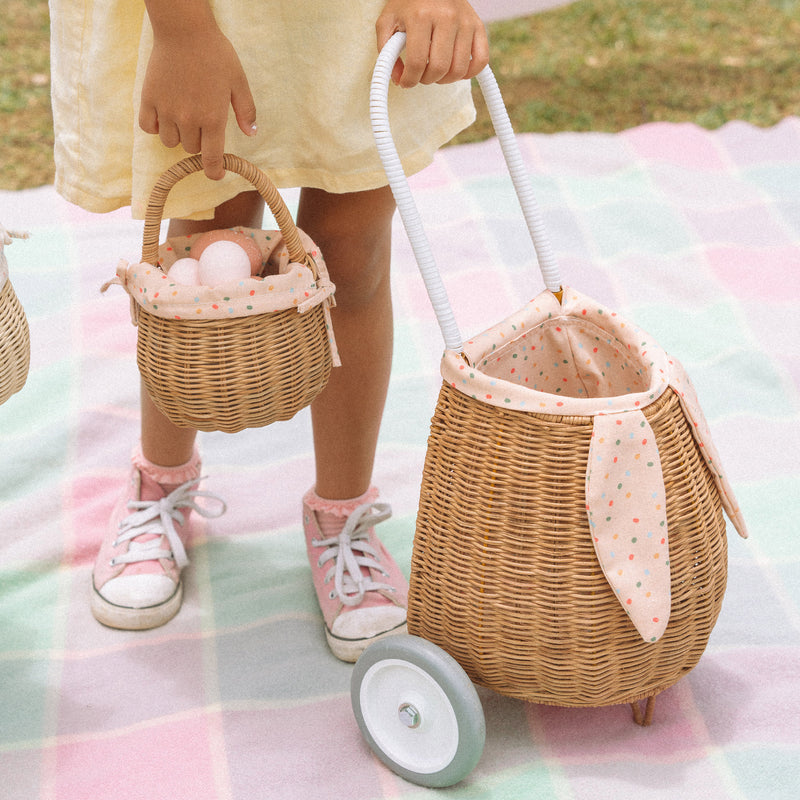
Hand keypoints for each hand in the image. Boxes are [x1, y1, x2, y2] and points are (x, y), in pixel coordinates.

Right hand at [138, 9, 255, 179]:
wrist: (184, 30)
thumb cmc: (215, 54)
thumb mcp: (239, 82)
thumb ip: (246, 111)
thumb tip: (251, 134)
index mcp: (213, 118)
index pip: (211, 159)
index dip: (214, 171)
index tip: (215, 173)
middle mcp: (188, 119)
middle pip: (191, 149)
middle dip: (198, 142)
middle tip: (201, 122)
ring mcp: (166, 110)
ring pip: (170, 142)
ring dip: (178, 135)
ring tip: (183, 117)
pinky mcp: (148, 99)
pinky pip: (149, 127)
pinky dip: (155, 127)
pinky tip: (163, 116)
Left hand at [376, 0, 488, 87]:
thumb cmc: (408, 5)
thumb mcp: (388, 22)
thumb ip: (385, 52)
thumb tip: (399, 79)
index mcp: (421, 16)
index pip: (417, 62)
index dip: (409, 80)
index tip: (405, 82)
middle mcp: (446, 17)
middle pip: (439, 68)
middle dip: (426, 80)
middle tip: (420, 75)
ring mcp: (465, 21)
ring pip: (459, 69)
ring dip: (444, 79)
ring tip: (435, 72)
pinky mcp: (478, 25)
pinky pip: (481, 61)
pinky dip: (469, 73)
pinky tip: (456, 70)